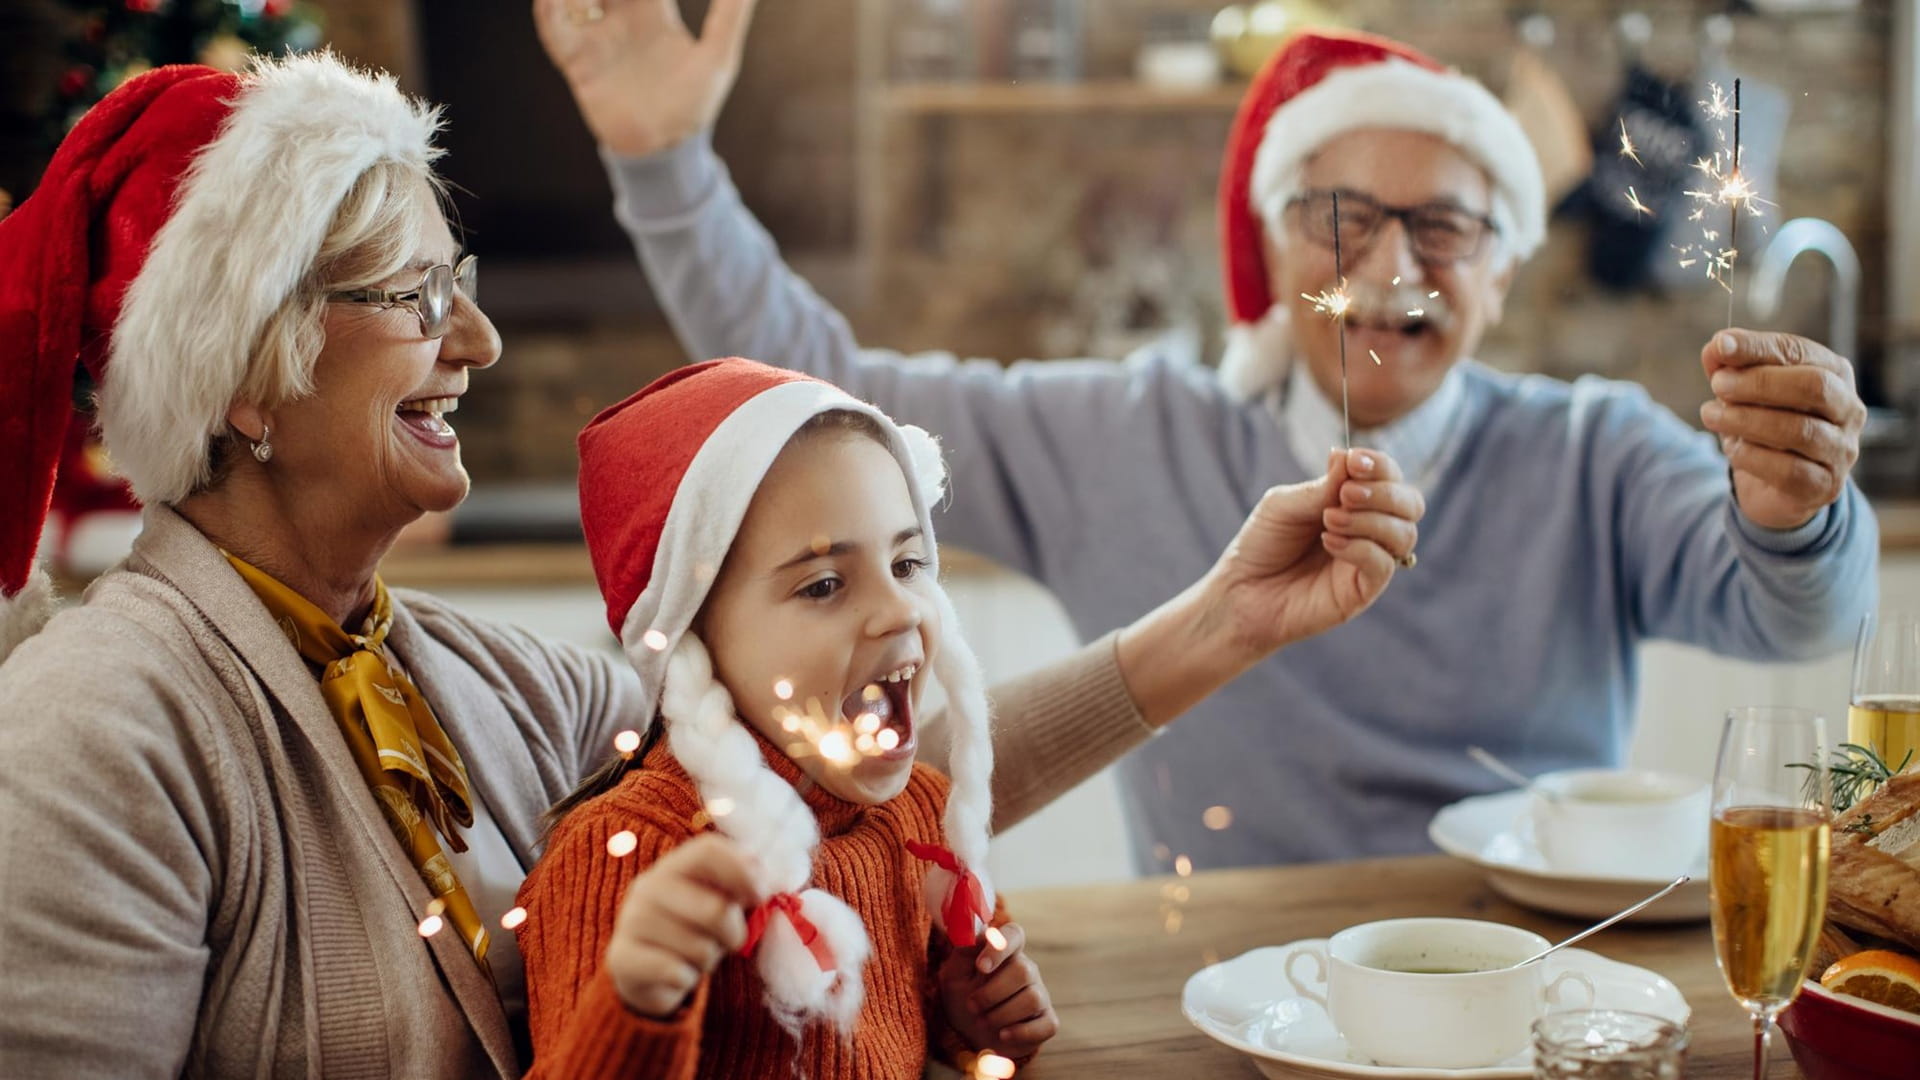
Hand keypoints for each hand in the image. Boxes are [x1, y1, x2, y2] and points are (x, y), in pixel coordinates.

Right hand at [533, 0, 758, 157]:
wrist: (666, 147)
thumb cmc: (694, 103)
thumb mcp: (718, 57)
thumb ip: (730, 16)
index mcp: (653, 9)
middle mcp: (620, 16)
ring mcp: (596, 36)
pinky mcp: (577, 61)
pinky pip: (555, 31)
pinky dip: (550, 12)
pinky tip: (554, 0)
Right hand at [604, 833, 759, 1017]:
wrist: (647, 973)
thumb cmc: (694, 930)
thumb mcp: (719, 903)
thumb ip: (744, 887)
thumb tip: (772, 880)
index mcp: (675, 865)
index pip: (708, 850)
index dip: (743, 871)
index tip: (761, 896)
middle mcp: (648, 887)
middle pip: (716, 909)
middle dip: (734, 933)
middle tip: (730, 940)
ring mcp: (630, 921)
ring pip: (699, 948)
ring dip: (709, 960)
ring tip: (696, 956)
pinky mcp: (621, 959)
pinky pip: (676, 974)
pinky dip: (686, 980)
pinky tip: (676, 974)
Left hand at [936, 922, 1058, 1059]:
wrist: (969, 1033)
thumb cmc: (963, 996)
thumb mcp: (954, 974)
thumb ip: (964, 952)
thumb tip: (976, 933)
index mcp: (1005, 952)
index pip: (1014, 935)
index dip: (1000, 947)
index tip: (981, 966)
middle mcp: (1027, 970)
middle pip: (1023, 971)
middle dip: (991, 993)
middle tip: (971, 1006)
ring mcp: (1040, 995)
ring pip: (1032, 999)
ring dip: (1001, 1015)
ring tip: (982, 1021)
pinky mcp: (1047, 1021)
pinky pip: (1045, 1025)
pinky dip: (1020, 1033)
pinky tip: (1002, 1034)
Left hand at [1213, 447, 1423, 656]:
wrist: (1241, 591)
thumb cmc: (1261, 544)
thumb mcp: (1284, 505)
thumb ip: (1320, 487)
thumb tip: (1345, 455)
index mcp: (1355, 503)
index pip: (1390, 477)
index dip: (1380, 465)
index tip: (1354, 461)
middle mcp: (1370, 530)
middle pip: (1411, 504)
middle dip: (1385, 492)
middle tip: (1346, 494)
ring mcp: (1369, 561)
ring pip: (1404, 534)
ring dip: (1371, 519)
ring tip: (1329, 519)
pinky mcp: (1363, 591)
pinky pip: (1383, 566)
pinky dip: (1361, 548)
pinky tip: (1329, 541)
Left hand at [1700, 329, 1863, 529]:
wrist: (1772, 487)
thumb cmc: (1762, 426)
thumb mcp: (1742, 393)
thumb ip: (1730, 368)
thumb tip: (1716, 347)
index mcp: (1834, 373)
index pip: (1800, 352)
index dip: (1758, 347)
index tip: (1720, 346)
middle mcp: (1848, 409)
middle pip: (1814, 386)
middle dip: (1759, 383)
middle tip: (1717, 385)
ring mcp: (1842, 449)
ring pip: (1799, 429)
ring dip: (1746, 419)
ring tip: (1711, 415)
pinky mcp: (1825, 485)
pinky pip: (1788, 470)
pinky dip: (1752, 456)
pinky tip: (1732, 449)